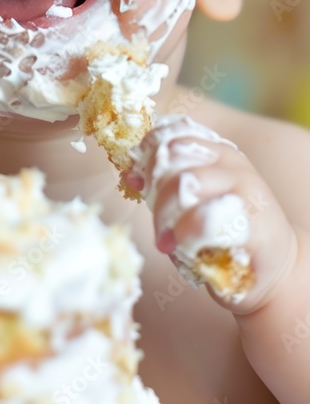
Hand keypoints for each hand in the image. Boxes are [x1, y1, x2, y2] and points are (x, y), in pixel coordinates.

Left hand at [124, 113, 298, 315]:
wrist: (272, 269)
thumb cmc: (223, 233)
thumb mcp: (194, 201)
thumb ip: (166, 185)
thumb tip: (129, 173)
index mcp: (217, 151)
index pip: (175, 134)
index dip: (149, 153)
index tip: (136, 180)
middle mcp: (232, 164)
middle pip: (176, 157)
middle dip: (155, 189)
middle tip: (155, 220)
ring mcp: (247, 191)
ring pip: (190, 183)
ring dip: (167, 215)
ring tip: (164, 240)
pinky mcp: (256, 223)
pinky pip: (210, 220)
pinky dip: (188, 235)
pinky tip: (182, 248)